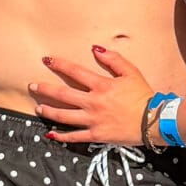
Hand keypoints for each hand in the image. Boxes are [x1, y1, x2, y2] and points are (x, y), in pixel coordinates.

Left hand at [30, 45, 154, 146]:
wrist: (153, 121)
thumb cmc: (143, 95)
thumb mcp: (131, 72)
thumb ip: (113, 59)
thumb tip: (95, 49)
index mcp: (101, 86)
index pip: (74, 72)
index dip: (59, 64)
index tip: (46, 60)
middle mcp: (93, 103)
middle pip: (63, 94)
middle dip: (45, 89)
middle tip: (32, 86)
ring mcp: (93, 120)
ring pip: (64, 116)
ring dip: (49, 111)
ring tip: (38, 108)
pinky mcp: (96, 135)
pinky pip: (74, 137)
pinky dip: (61, 136)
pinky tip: (50, 134)